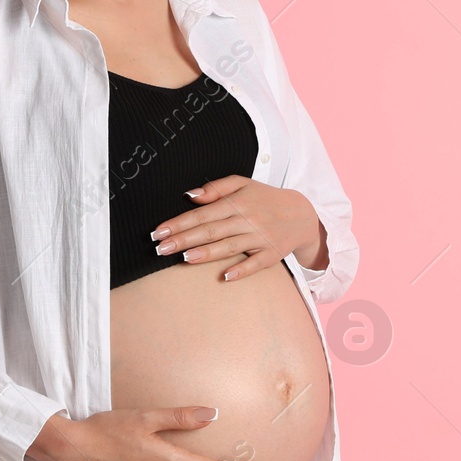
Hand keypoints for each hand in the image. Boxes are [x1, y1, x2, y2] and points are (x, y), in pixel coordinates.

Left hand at [150, 175, 324, 281]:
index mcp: (237, 202)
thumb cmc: (264, 198)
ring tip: (184, 258)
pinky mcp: (271, 255)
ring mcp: (260, 238)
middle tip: (161, 248)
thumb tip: (190, 195)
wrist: (301, 214)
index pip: (203, 214)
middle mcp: (247, 220)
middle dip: (185, 239)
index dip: (180, 223)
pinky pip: (255, 264)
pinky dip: (242, 270)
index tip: (159, 232)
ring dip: (207, 253)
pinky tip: (225, 276)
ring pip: (230, 246)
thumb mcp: (242, 184)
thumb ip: (216, 188)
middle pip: (211, 231)